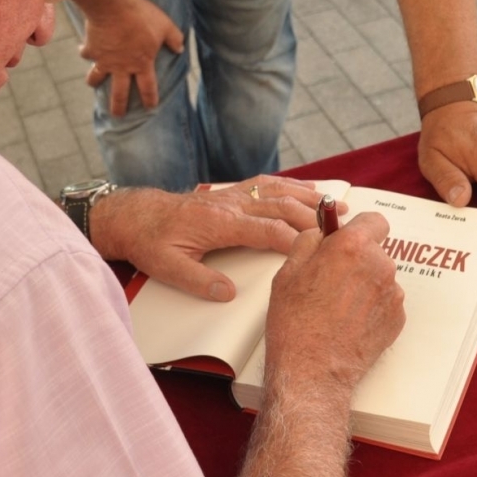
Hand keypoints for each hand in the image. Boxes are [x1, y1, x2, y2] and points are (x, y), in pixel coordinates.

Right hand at [79, 0, 184, 116]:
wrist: (113, 5)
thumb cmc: (142, 16)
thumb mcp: (165, 25)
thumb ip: (174, 39)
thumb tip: (181, 48)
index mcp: (142, 63)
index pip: (148, 88)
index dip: (150, 100)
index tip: (150, 107)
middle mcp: (122, 67)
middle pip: (119, 94)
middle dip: (118, 107)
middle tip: (117, 115)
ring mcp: (104, 60)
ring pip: (96, 78)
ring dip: (94, 82)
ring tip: (93, 84)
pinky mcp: (91, 49)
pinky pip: (86, 54)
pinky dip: (84, 52)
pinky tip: (84, 50)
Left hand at [92, 177, 330, 299]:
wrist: (133, 217)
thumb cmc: (150, 242)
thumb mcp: (168, 268)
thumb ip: (198, 281)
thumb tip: (227, 293)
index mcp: (219, 223)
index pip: (267, 230)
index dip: (296, 239)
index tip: (320, 249)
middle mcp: (230, 204)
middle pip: (281, 206)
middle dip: (314, 216)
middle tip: (343, 227)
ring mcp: (231, 195)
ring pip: (278, 191)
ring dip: (309, 197)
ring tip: (337, 204)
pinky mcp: (229, 192)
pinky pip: (266, 183)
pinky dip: (290, 185)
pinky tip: (307, 189)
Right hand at [263, 213, 405, 394]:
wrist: (312, 370)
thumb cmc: (296, 323)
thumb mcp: (288, 271)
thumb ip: (310, 241)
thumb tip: (322, 232)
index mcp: (352, 247)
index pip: (374, 220)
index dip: (359, 228)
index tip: (347, 238)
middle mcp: (379, 265)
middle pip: (375, 251)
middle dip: (357, 260)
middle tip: (332, 280)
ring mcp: (392, 293)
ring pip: (381, 277)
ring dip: (365, 285)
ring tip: (338, 307)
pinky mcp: (398, 318)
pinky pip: (386, 302)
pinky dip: (372, 308)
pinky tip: (350, 322)